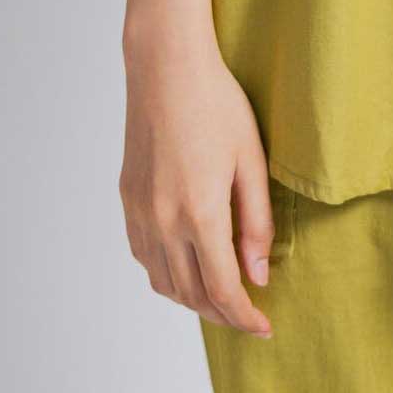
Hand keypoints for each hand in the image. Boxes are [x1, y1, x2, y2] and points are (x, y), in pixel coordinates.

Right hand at [120, 32, 277, 338]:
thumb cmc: (216, 103)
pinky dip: (166, 275)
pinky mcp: (128, 199)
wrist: (166, 67)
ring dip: (192, 300)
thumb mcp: (251, 158)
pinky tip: (186, 266)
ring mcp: (140, 212)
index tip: (264, 326)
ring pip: (163, 282)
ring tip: (221, 296)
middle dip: (221, 314)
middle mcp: (163, 221)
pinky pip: (144, 257)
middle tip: (248, 316)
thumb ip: (255, 220)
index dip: (244, 316)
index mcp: (199, 212)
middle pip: (191, 294)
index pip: (221, 288)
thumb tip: (258, 273)